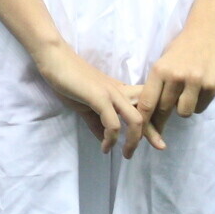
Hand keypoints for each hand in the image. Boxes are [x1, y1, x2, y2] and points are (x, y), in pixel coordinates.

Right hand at [33, 43, 160, 156]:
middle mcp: (120, 91)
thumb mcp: (85, 106)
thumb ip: (96, 122)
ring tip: (126, 154)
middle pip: (147, 112)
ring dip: (134, 140)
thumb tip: (104, 140)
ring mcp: (111, 93)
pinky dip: (111, 139)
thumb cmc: (69, 79)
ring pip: (135, 119)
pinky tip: (105, 147)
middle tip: (159, 147)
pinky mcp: (99, 97)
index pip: (143, 106)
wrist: (55, 59)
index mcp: (119, 91)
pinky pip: (112, 123)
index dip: (153, 122)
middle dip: (154, 132)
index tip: (158, 139)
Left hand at [142, 19, 214, 132]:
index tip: (137, 137)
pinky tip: (200, 89)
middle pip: (164, 110)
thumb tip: (149, 113)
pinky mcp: (212, 85)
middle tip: (160, 125)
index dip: (142, 123)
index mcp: (160, 69)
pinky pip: (200, 107)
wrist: (209, 29)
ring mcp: (195, 81)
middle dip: (161, 119)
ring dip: (183, 108)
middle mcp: (176, 76)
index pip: (147, 103)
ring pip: (183, 112)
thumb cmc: (183, 46)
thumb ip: (158, 85)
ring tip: (186, 94)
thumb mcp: (165, 61)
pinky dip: (199, 103)